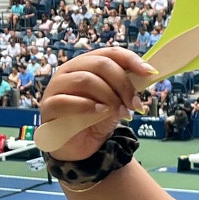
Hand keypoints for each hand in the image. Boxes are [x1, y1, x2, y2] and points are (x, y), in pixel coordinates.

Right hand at [38, 47, 153, 159]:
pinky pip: (67, 101)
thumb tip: (147, 74)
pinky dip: (88, 106)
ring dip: (109, 96)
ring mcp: (56, 87)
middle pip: (100, 64)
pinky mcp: (48, 106)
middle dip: (123, 84)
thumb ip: (125, 88)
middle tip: (134, 104)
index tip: (149, 72)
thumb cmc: (95, 120)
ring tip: (121, 112)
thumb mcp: (116, 102)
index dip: (131, 59)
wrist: (79, 147)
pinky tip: (101, 112)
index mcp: (86, 64)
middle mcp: (69, 70)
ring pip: (85, 80)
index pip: (110, 52)